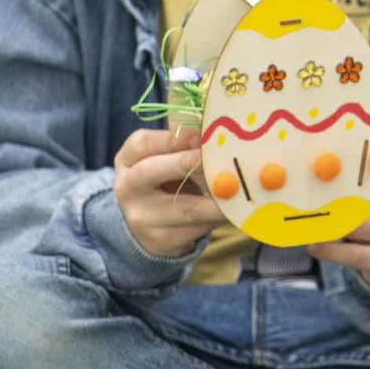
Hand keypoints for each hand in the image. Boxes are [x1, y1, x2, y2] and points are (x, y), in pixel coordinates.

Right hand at [112, 126, 226, 258]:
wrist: (146, 226)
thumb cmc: (163, 179)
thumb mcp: (162, 157)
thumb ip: (183, 143)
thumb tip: (213, 128)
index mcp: (128, 159)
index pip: (143, 144)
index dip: (174, 138)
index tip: (202, 134)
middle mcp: (128, 187)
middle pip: (150, 172)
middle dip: (185, 162)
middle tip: (215, 157)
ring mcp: (142, 217)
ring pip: (186, 208)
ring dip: (218, 198)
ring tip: (241, 188)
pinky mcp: (162, 240)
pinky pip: (198, 227)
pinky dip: (221, 217)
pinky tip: (237, 208)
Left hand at [309, 162, 369, 289]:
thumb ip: (357, 179)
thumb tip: (319, 166)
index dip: (352, 164)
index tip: (325, 162)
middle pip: (364, 197)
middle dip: (332, 199)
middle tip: (303, 198)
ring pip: (357, 226)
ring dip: (327, 226)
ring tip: (305, 224)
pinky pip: (355, 254)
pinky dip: (330, 250)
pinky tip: (314, 247)